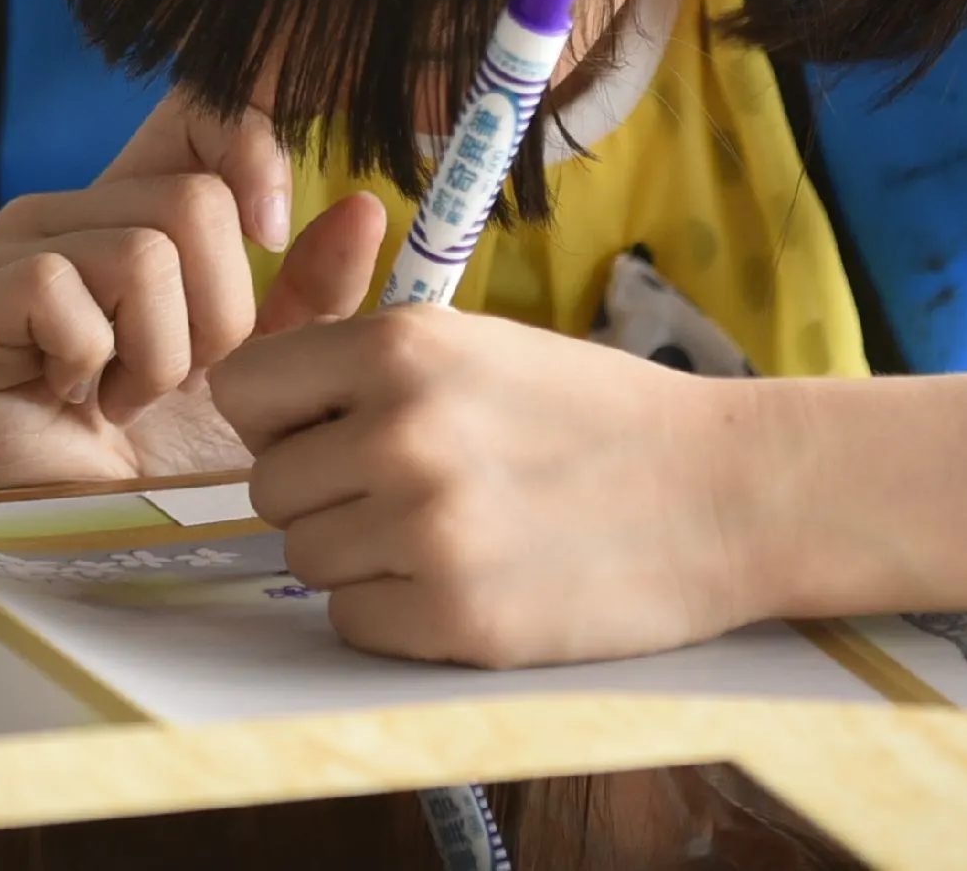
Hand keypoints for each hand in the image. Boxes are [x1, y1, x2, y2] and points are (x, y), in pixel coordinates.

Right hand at [0, 93, 389, 489]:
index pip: (193, 111)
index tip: (274, 233)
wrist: (100, 558)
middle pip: (192, 201)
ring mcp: (0, 258)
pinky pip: (58, 288)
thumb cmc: (175, 466)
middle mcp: (60, 215)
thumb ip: (313, 292)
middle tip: (182, 379)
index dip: (250, 149)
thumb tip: (363, 207)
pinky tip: (77, 404)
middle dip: (221, 315)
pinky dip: (92, 363)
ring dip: (162, 354)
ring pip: (138, 249)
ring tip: (129, 399)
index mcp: (128, 209)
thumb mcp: (268, 372)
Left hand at [220, 303, 759, 665]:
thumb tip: (247, 409)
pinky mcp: (461, 620)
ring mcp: (429, 531)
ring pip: (305, 561)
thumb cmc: (592, 414)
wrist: (723, 494)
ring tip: (445, 532)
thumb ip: (362, 366)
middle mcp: (402, 433)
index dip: (278, 417)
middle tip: (404, 489)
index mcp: (400, 347)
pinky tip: (464, 580)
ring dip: (358, 556)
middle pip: (269, 488)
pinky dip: (394, 612)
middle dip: (322, 493)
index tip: (326, 429)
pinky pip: (355, 622)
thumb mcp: (473, 345)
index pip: (242, 391)